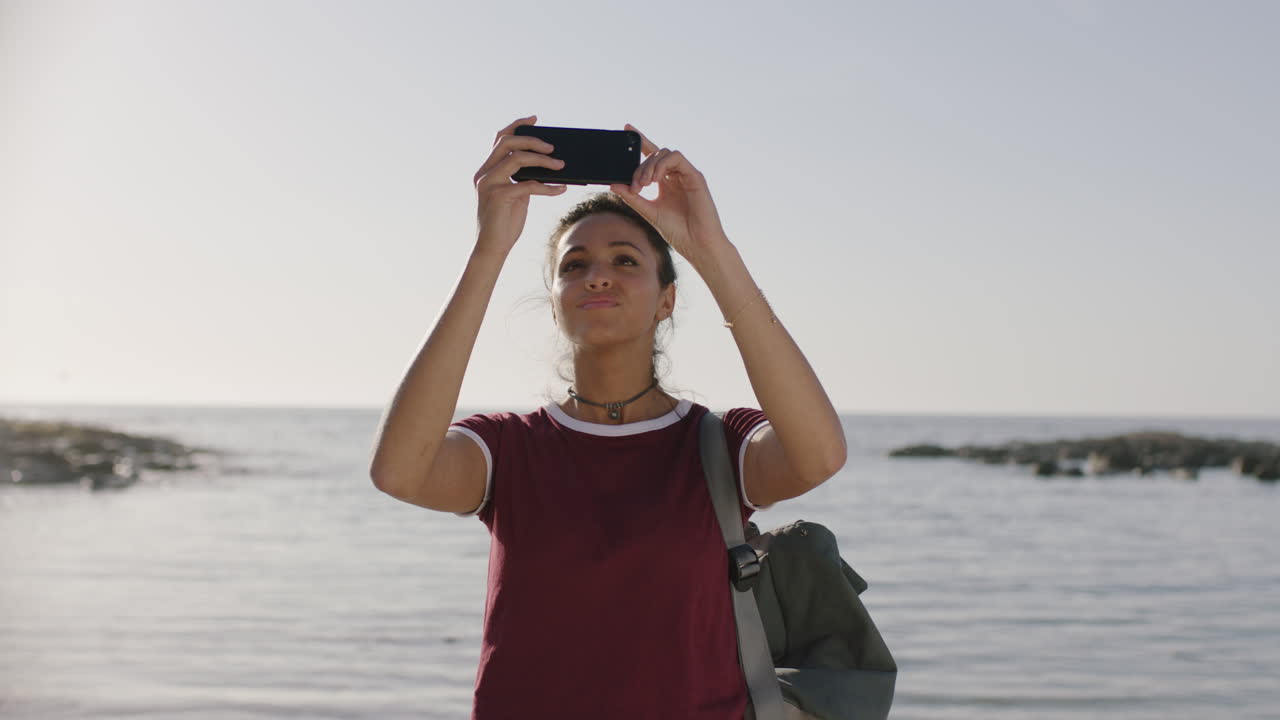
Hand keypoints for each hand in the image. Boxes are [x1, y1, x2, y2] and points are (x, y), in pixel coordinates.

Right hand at [473, 115, 566, 255]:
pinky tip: (561, 190)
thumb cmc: (506, 222)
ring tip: (561, 165)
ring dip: (542, 160)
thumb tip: (546, 165)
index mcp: (487, 170)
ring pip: (516, 159)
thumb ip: (523, 178)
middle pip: (507, 142)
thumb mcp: (516, 195)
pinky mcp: (498, 197)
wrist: (493, 247)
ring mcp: (489, 184)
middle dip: (532, 140)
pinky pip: (527, 185)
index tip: (534, 119)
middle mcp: (484, 173)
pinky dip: (547, 187)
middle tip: (553, 147)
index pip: (500, 139)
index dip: (517, 126)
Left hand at [609, 124, 729, 261]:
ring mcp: (686, 174)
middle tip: (635, 185)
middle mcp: (676, 175)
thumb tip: (613, 184)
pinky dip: (663, 165)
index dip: (640, 140)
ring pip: (665, 153)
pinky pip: (677, 158)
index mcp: (666, 182)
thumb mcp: (649, 211)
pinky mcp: (695, 176)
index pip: (652, 155)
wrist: (697, 244)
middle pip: (655, 154)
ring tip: (644, 183)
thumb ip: (632, 197)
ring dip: (650, 165)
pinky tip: (656, 179)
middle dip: (640, 166)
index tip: (626, 128)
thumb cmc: (678, 231)